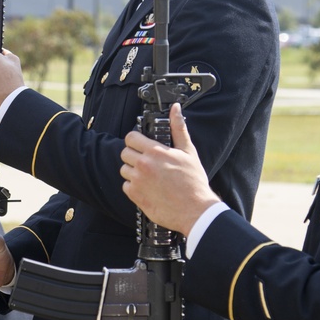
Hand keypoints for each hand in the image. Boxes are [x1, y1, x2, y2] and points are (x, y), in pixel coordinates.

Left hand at [120, 104, 217, 236]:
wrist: (195, 210)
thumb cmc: (193, 182)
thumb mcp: (188, 151)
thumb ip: (178, 128)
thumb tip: (175, 109)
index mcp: (155, 152)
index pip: (131, 137)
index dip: (135, 140)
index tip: (141, 144)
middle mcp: (143, 165)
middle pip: (125, 153)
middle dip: (133, 155)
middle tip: (146, 161)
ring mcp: (138, 181)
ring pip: (124, 170)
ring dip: (133, 171)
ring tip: (148, 176)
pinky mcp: (135, 196)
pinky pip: (126, 186)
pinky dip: (134, 187)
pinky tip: (147, 188)